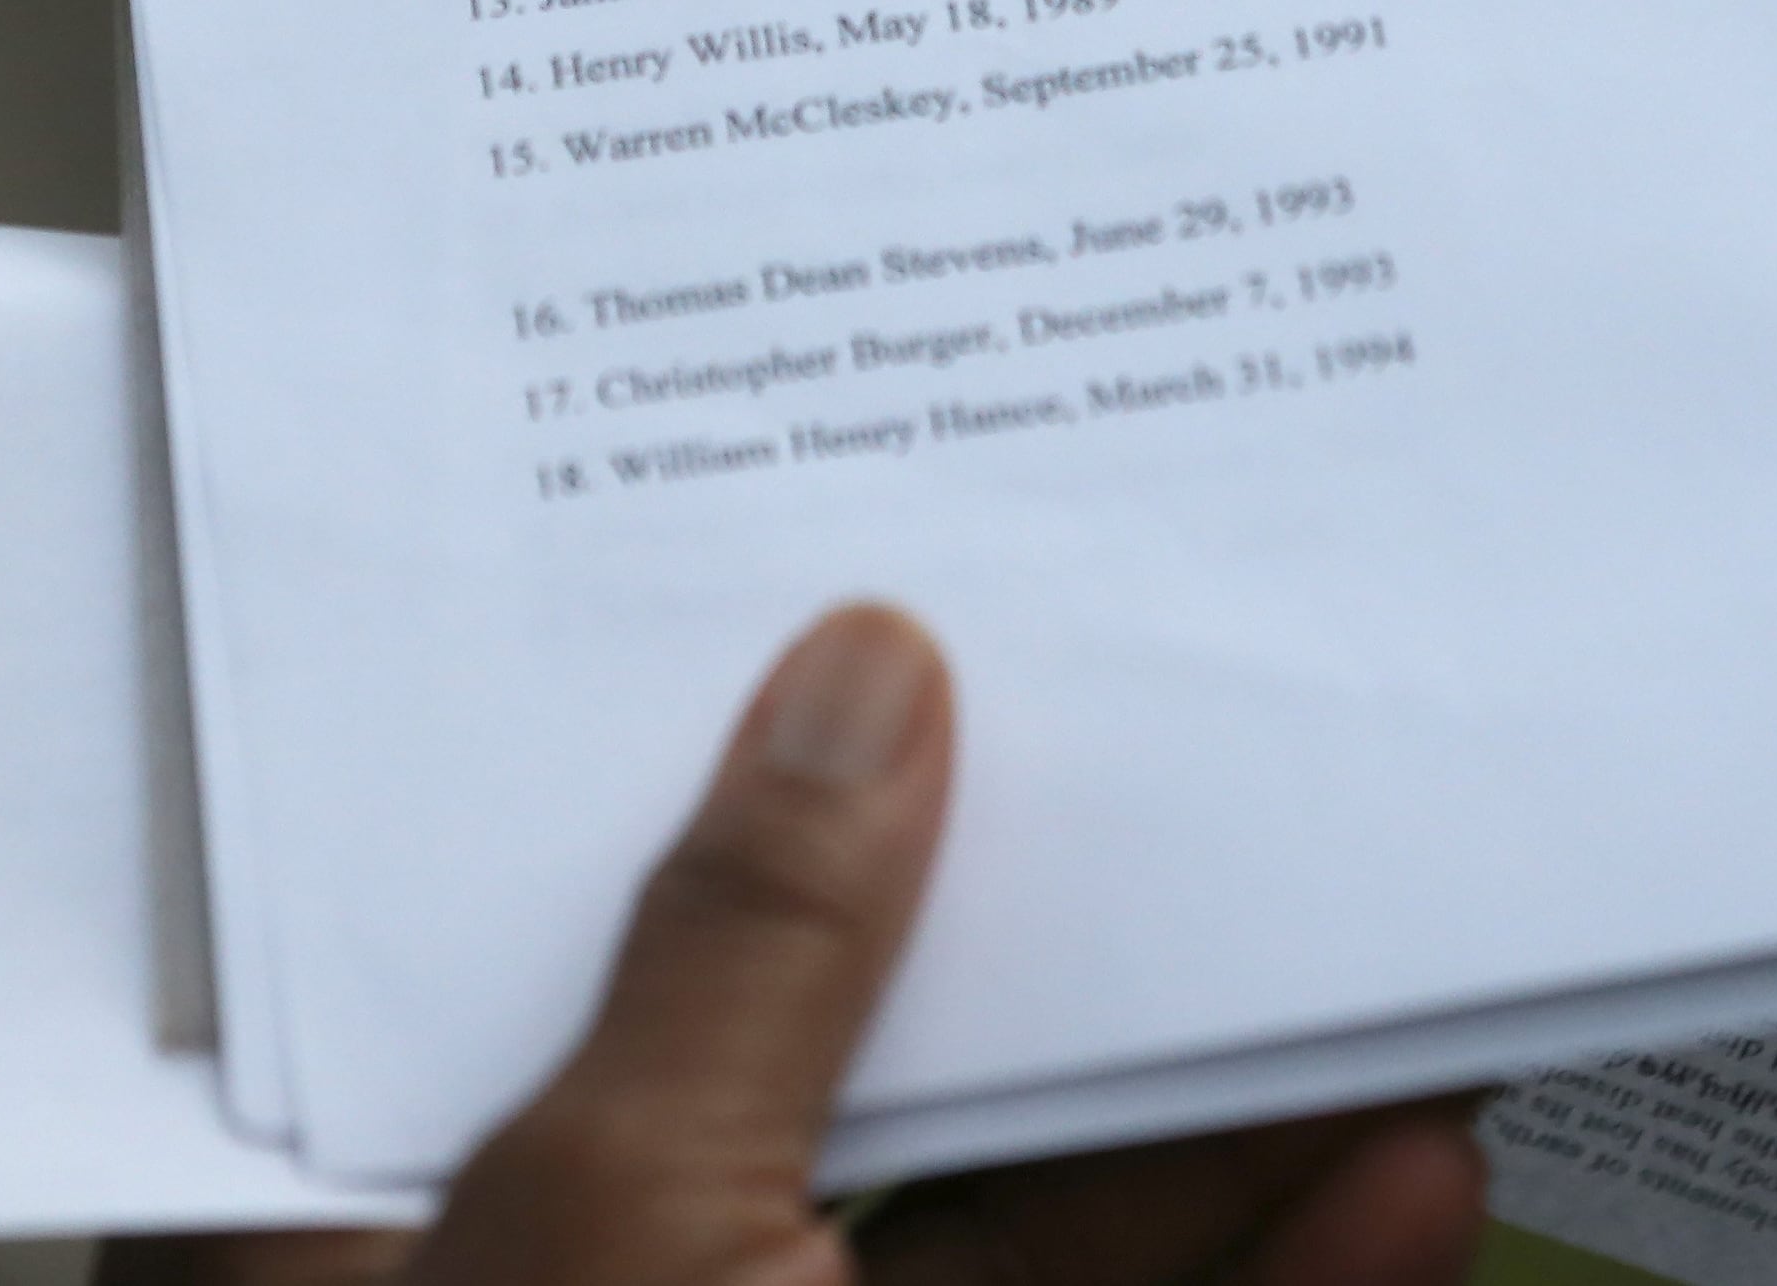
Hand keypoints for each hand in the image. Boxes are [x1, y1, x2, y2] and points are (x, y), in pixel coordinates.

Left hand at [107, 606, 1486, 1285]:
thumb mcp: (611, 1242)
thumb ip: (743, 954)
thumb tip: (856, 676)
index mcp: (383, 1240)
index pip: (534, 907)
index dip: (688, 736)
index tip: (858, 561)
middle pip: (821, 1040)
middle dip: (1036, 918)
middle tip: (1190, 739)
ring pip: (1017, 1234)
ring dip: (1208, 1116)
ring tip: (1372, 950)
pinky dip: (1271, 1282)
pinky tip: (1392, 1183)